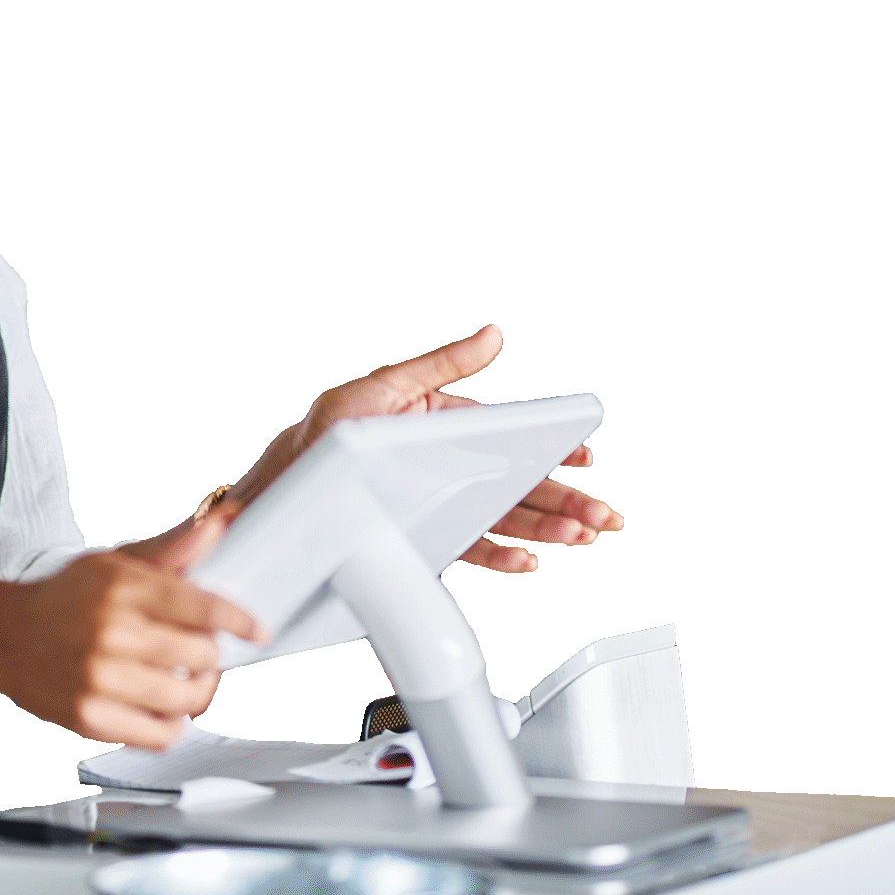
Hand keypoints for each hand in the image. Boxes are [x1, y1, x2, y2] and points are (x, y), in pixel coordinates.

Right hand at [0, 550, 266, 748]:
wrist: (3, 635)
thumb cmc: (64, 597)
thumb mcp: (115, 563)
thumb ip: (172, 549)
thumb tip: (219, 523)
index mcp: (122, 587)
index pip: (202, 607)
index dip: (239, 620)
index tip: (256, 630)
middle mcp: (111, 631)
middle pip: (201, 654)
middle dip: (211, 653)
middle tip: (203, 649)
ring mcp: (99, 678)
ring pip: (185, 697)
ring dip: (197, 689)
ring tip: (188, 678)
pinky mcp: (89, 717)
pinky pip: (158, 734)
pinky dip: (172, 722)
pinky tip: (163, 705)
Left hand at [225, 324, 622, 574]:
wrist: (292, 476)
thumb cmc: (334, 424)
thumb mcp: (390, 383)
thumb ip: (444, 363)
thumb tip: (492, 334)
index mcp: (445, 423)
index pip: (508, 437)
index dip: (547, 451)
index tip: (582, 458)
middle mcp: (448, 464)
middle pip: (515, 483)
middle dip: (562, 500)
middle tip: (602, 516)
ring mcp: (439, 499)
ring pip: (501, 517)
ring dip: (543, 529)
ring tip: (579, 536)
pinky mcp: (424, 530)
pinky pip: (467, 546)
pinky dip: (498, 554)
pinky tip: (528, 560)